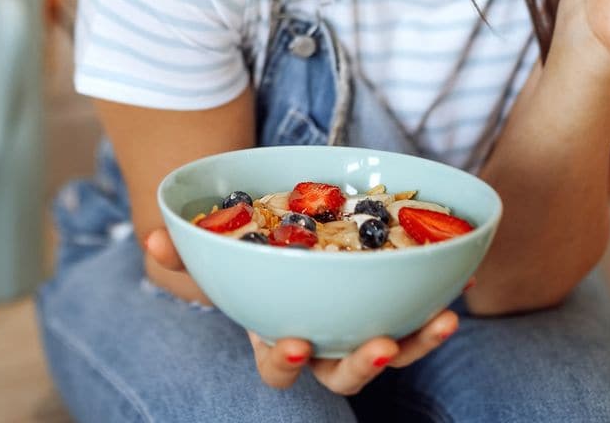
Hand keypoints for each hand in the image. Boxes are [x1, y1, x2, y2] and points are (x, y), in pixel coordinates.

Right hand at [143, 228, 459, 393]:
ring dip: (415, 345)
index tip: (291, 342)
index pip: (276, 365)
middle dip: (360, 366)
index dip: (284, 360)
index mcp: (276, 338)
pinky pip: (418, 325)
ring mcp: (359, 333)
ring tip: (439, 323)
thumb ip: (185, 249)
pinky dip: (436, 314)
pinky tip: (456, 293)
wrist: (293, 246)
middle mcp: (322, 347)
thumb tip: (153, 233)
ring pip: (389, 356)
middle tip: (377, 344)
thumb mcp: (218, 255)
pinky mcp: (393, 314)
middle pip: (341, 375)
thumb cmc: (252, 261)